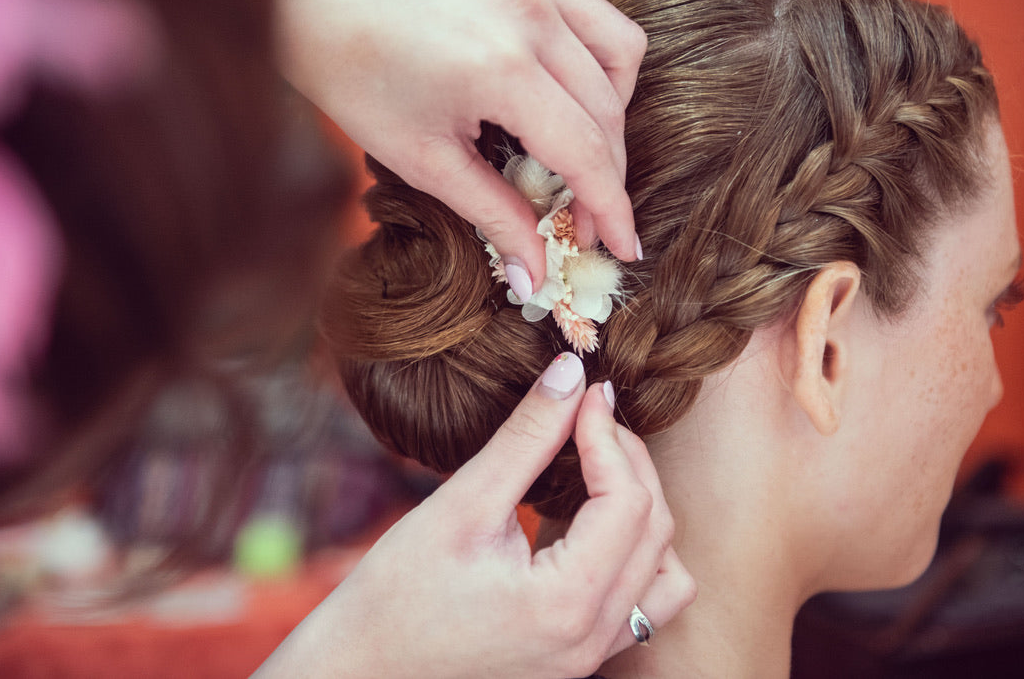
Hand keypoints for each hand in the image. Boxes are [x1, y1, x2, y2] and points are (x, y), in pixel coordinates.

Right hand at [254, 354, 694, 677]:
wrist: (359, 672)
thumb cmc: (394, 597)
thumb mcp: (461, 506)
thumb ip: (525, 437)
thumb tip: (570, 374)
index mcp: (567, 603)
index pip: (626, 500)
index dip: (608, 434)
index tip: (585, 393)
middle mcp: (592, 639)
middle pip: (655, 530)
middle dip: (628, 462)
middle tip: (586, 418)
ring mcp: (589, 658)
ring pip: (664, 573)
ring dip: (641, 512)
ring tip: (595, 470)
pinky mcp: (577, 661)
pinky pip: (639, 604)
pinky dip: (630, 553)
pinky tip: (583, 522)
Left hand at [274, 0, 649, 293]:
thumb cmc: (345, 68)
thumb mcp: (419, 155)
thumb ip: (491, 214)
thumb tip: (533, 276)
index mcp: (505, 71)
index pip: (587, 153)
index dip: (611, 208)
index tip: (621, 246)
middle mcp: (533, 15)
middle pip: (609, 109)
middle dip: (608, 172)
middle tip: (585, 215)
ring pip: (618, 48)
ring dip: (615, 105)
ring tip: (586, 144)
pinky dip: (615, 11)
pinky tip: (628, 15)